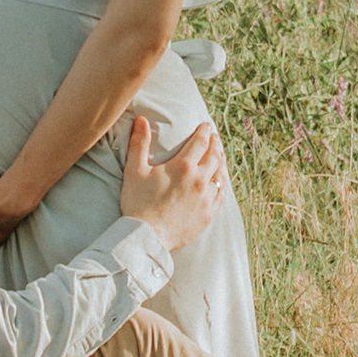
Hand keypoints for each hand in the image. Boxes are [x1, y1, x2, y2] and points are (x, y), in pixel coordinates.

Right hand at [120, 114, 226, 252]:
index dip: (204, 131)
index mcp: (183, 166)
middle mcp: (199, 180)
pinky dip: (223, 183)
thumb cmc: (138, 203)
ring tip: (220, 154)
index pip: (200, 142)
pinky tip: (220, 181)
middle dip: (215, 143)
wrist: (146, 237)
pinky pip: (221, 194)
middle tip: (214, 137)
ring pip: (221, 174)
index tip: (206, 125)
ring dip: (221, 161)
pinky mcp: (208, 214)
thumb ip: (139, 143)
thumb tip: (142, 119)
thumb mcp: (134, 170)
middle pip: (214, 156)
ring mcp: (206, 198)